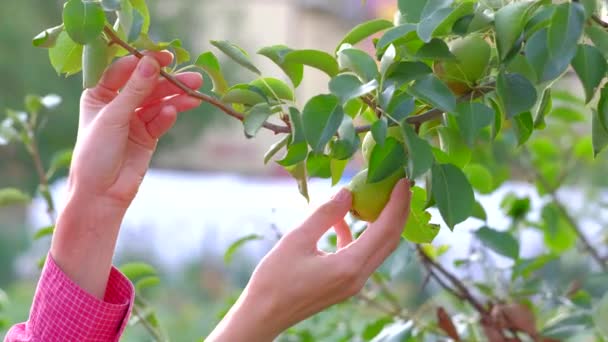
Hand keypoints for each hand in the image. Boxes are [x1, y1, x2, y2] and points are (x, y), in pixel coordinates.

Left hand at [71, 52, 201, 204]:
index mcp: (99, 94)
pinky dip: (168, 116)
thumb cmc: (95, 153)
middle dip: (168, 81)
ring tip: (195, 94)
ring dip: (175, 98)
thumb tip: (153, 62)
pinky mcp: (147, 136)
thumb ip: (135, 89)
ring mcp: (133, 120)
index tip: (165, 57)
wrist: (101, 193)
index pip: (124, 70)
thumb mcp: (113, 116)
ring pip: (158, 102)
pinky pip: (160, 120)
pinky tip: (172, 113)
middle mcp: (117, 104)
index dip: (144, 62)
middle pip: (146, 86)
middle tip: (192, 77)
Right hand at [207, 179, 411, 340]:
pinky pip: (360, 254)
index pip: (385, 229)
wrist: (264, 314)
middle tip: (400, 183)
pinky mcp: (345, 283)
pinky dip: (357, 235)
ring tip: (377, 194)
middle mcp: (358, 277)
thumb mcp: (297, 239)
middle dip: (398, 210)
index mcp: (350, 266)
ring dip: (381, 221)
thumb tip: (348, 192)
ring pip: (378, 247)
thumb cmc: (275, 279)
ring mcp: (353, 283)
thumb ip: (325, 215)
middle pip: (390, 239)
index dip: (397, 203)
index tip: (403, 180)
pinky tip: (340, 219)